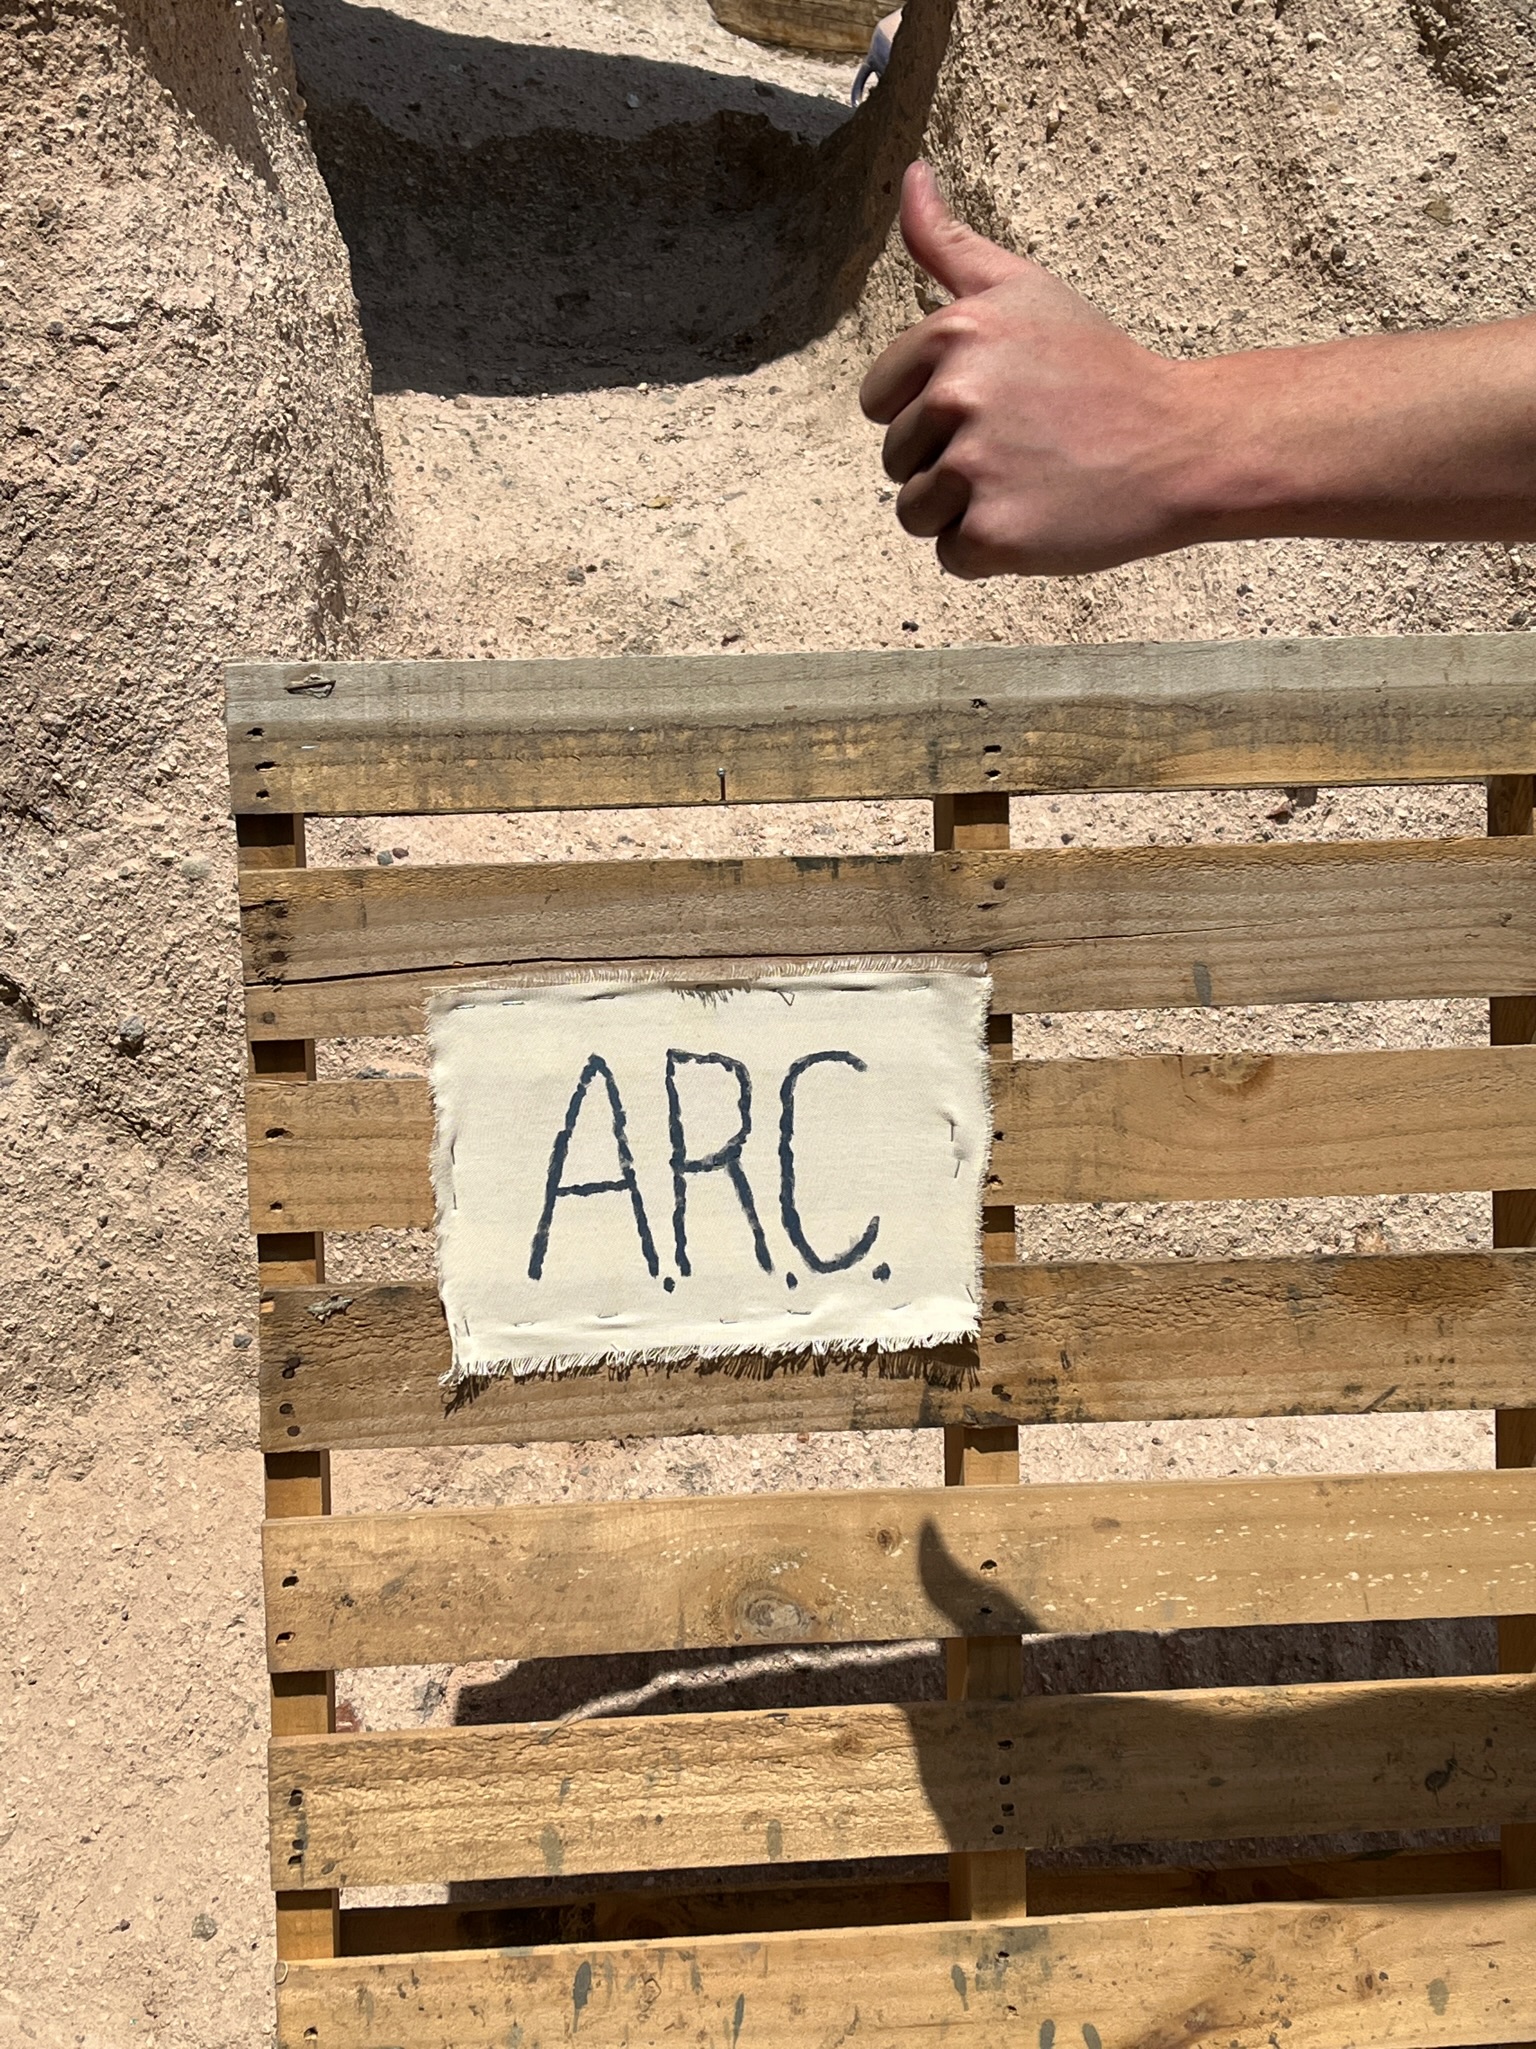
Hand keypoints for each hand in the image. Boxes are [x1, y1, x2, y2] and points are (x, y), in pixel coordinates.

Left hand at [860, 163, 1214, 576]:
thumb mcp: (1025, 289)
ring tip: (1031, 482)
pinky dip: (993, 550)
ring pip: (917, 513)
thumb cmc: (1098, 368)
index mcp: (950, 333)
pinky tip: (1042, 516)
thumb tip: (911, 174)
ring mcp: (974, 468)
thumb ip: (950, 243)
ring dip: (965, 510)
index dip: (931, 414)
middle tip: (1025, 446)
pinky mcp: (994, 534)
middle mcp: (955, 396)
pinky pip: (952, 557)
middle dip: (950, 463)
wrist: (1181, 443)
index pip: (880, 403)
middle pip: (897, 462)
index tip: (994, 406)